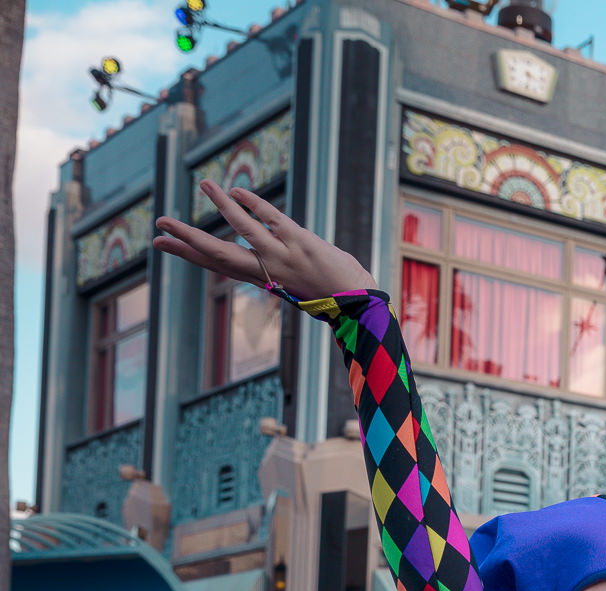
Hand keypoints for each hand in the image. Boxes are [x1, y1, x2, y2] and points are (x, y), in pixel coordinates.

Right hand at [153, 181, 376, 299]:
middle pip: (217, 253)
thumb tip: (261, 261)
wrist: (359, 305)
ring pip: (243, 229)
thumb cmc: (331, 295)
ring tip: (204, 184)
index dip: (187, 254)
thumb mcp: (295, 287)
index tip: (160, 244)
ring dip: (221, 205)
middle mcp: (266, 269)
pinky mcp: (301, 243)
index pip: (217, 265)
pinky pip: (272, 219)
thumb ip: (275, 272)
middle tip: (159, 224)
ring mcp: (282, 256)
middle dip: (186, 238)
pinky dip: (254, 204)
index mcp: (261, 280)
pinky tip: (236, 191)